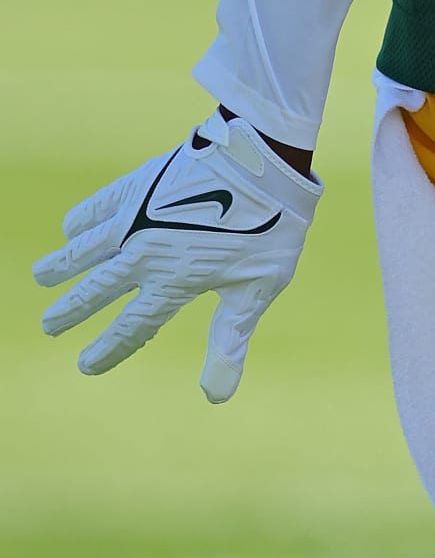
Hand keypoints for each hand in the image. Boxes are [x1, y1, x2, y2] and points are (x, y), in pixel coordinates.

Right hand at [33, 109, 320, 399]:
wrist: (262, 160)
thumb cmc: (271, 229)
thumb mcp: (257, 290)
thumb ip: (229, 341)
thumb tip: (215, 397)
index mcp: (174, 282)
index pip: (132, 327)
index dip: (108, 349)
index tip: (87, 365)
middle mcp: (145, 253)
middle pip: (98, 289)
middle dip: (72, 309)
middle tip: (49, 325)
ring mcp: (137, 217)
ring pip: (86, 248)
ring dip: (63, 264)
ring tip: (41, 276)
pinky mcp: (139, 185)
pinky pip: (98, 206)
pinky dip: (81, 220)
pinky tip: (70, 228)